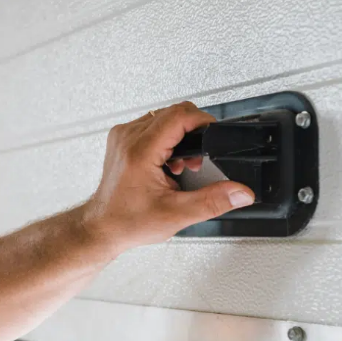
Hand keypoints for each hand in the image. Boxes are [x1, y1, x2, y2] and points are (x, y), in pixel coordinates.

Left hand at [82, 101, 254, 254]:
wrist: (102, 227)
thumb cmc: (127, 221)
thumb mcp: (176, 214)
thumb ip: (212, 201)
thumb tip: (239, 193)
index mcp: (140, 151)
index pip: (179, 115)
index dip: (203, 121)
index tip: (214, 134)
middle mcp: (128, 138)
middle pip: (173, 113)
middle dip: (193, 133)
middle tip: (195, 161)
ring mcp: (122, 137)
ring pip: (162, 118)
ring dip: (179, 136)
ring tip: (179, 165)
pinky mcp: (121, 140)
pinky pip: (151, 125)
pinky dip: (165, 139)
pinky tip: (166, 163)